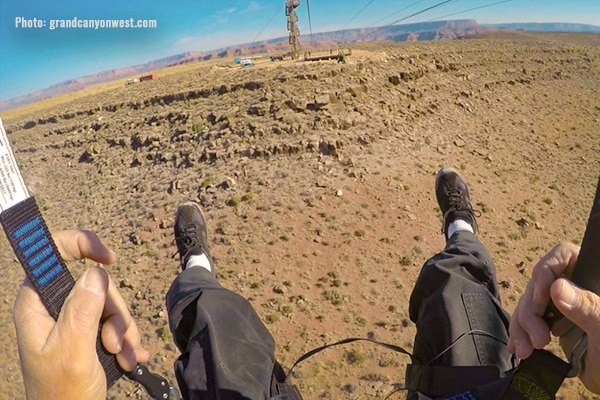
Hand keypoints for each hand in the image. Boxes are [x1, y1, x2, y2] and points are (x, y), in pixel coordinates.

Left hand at [13, 230, 149, 399]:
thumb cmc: (62, 394)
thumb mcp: (73, 352)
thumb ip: (82, 311)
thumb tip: (95, 273)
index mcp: (37, 305)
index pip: (51, 254)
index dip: (80, 244)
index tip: (109, 258)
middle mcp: (53, 307)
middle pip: (94, 283)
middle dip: (113, 311)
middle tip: (113, 342)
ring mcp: (72, 319)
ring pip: (109, 302)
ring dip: (123, 330)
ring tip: (124, 357)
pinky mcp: (89, 331)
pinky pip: (116, 320)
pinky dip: (127, 338)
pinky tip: (130, 358)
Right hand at [508, 242, 599, 392]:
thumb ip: (588, 308)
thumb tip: (557, 286)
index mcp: (594, 280)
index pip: (565, 255)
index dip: (546, 270)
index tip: (541, 297)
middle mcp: (577, 288)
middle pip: (539, 283)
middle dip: (531, 311)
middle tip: (539, 338)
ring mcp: (564, 306)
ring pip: (529, 303)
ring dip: (522, 326)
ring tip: (526, 351)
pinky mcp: (554, 324)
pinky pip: (527, 321)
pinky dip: (520, 334)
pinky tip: (518, 348)